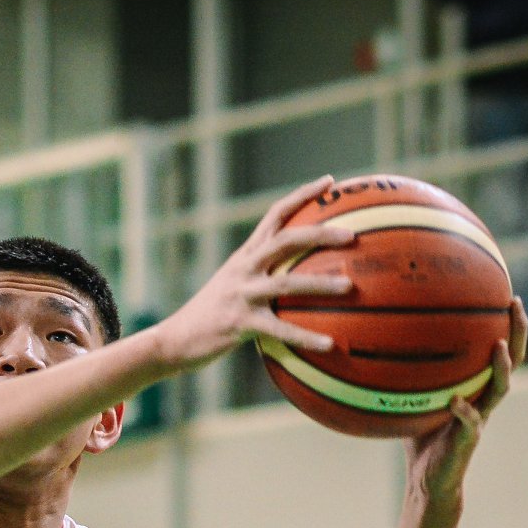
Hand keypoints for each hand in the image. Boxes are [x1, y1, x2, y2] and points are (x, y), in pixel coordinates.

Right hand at [149, 175, 353, 365]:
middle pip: (286, 240)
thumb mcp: (232, 287)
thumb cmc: (209, 317)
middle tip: (353, 234)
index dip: (303, 196)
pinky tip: (330, 344)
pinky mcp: (240, 323)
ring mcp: (241, 294)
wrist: (173, 340)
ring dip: (321, 284)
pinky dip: (306, 337)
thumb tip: (299, 280)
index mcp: (245, 255)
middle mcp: (244, 268)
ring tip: (351, 287)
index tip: (330, 182)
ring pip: (287, 284)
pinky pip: (280, 330)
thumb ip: (260, 278)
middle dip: (321, 233)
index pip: (275, 214)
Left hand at [404, 297, 526, 502]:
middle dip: (518, 331)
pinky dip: (464, 411)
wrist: (428, 479)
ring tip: (499, 345)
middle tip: (514, 303)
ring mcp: (479, 419)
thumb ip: (405, 376)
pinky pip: (470, 423)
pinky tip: (454, 401)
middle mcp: (483, 399)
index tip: (505, 293)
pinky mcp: (468, 440)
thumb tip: (376, 345)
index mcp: (475, 387)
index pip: (497, 349)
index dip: (506, 323)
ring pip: (501, 389)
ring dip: (501, 367)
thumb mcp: (412, 399)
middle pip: (512, 360)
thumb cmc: (420, 438)